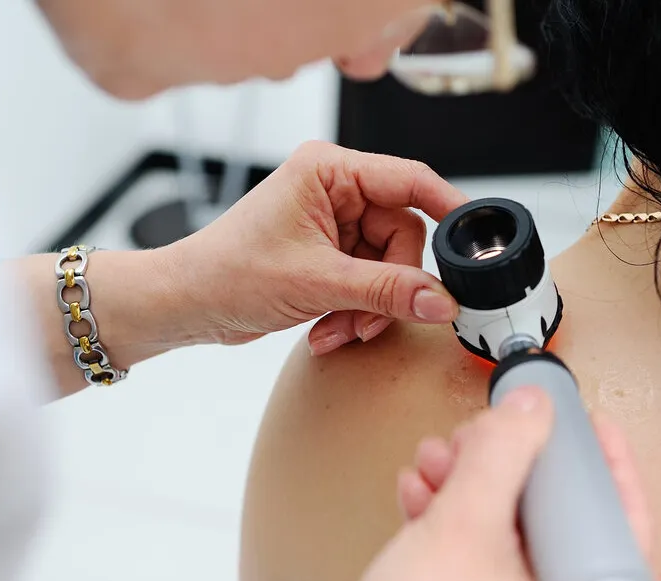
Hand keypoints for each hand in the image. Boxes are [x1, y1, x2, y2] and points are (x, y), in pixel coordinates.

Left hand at [163, 141, 468, 354]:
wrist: (186, 304)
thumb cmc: (227, 273)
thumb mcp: (317, 283)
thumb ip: (386, 291)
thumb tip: (441, 299)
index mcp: (329, 170)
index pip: (410, 179)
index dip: (448, 208)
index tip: (474, 241)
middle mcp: (334, 190)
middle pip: (403, 235)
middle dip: (389, 286)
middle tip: (368, 318)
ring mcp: (333, 224)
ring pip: (388, 267)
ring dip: (369, 307)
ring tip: (339, 330)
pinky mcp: (329, 255)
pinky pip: (369, 283)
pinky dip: (354, 312)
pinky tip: (327, 330)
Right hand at [353, 388, 652, 580]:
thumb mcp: (461, 528)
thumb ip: (499, 458)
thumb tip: (530, 409)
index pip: (618, 514)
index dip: (598, 458)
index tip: (580, 420)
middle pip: (554, 514)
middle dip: (507, 462)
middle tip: (485, 433)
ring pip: (509, 530)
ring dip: (468, 482)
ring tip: (437, 460)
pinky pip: (477, 553)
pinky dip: (450, 516)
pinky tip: (423, 494)